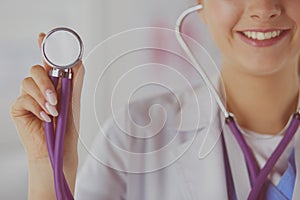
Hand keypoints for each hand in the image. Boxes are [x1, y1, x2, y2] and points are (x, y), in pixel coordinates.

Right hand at [10, 33, 84, 197]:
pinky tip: (45, 118)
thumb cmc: (67, 126)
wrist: (58, 147)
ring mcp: (28, 97)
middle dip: (46, 81)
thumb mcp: (73, 99)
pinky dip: (37, 108)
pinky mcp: (19, 108)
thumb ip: (74, 79)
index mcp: (53, 83)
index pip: (46, 62)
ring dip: (43, 97)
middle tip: (56, 97)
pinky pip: (23, 98)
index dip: (43, 47)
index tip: (42, 36)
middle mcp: (39, 87)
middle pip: (35, 69)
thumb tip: (78, 60)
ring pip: (27, 82)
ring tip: (53, 111)